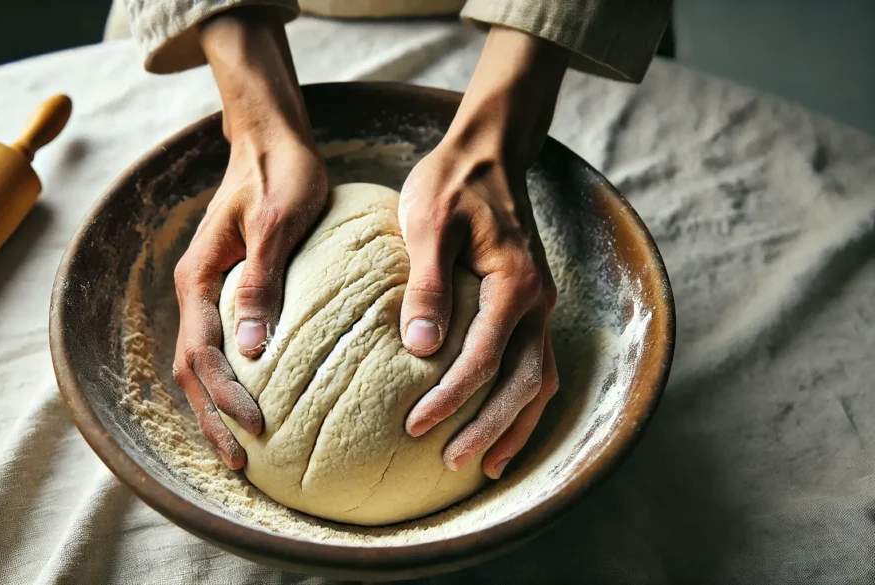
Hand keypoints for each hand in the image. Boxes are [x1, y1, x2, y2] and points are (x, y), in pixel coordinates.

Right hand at [172, 11, 326, 468]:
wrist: (271, 140)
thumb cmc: (280, 174)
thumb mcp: (276, 222)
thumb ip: (261, 279)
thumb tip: (251, 348)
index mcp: (200, 278)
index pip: (203, 352)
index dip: (227, 395)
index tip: (258, 426)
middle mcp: (196, 291)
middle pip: (192, 370)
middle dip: (213, 419)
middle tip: (242, 463)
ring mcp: (208, 293)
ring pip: (200, 364)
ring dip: (215, 408)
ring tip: (240, 450)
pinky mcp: (229, 292)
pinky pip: (218, 348)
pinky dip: (227, 383)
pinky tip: (252, 402)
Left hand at [400, 28, 568, 478]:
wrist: (488, 153)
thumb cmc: (451, 184)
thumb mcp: (428, 225)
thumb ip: (426, 285)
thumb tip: (421, 348)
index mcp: (514, 284)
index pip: (485, 358)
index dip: (451, 397)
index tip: (415, 425)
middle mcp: (538, 301)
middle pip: (524, 383)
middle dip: (488, 428)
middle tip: (450, 460)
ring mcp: (541, 306)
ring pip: (540, 382)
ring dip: (513, 426)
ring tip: (483, 465)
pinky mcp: (532, 307)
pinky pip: (538, 367)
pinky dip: (523, 405)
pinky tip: (500, 427)